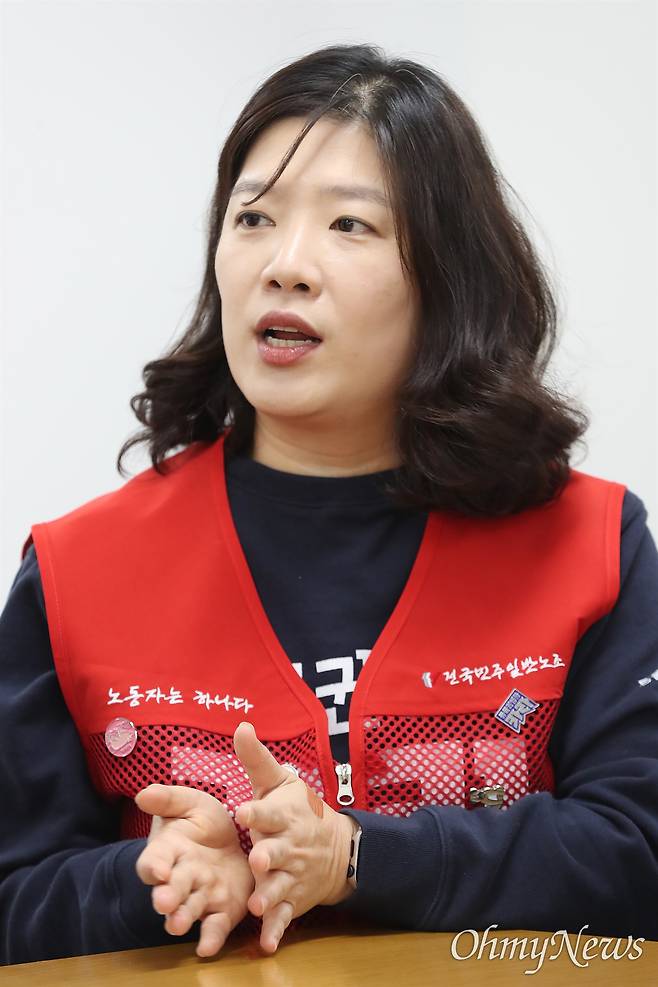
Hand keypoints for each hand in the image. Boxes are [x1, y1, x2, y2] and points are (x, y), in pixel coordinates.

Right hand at [135, 783, 254, 956]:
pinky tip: (207, 948)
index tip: (156, 870)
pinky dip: (211, 938)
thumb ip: (168, 799)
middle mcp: (181, 877)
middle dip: (166, 896)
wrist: (234, 840)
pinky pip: (215, 926)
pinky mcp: (223, 909)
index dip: (154, 865)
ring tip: (177, 925)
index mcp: (170, 850)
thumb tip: (142, 793)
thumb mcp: (190, 803)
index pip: (154, 859)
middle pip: (170, 888)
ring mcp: (202, 895)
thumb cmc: (203, 821)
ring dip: (181, 918)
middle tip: (163, 903)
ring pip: (188, 910)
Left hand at [233, 721, 357, 953]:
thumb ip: (257, 759)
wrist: (337, 847)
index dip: (257, 812)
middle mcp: (288, 846)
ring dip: (269, 895)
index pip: (270, 812)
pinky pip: (285, 917)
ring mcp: (292, 876)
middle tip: (256, 857)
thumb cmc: (300, 810)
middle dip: (268, 855)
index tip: (242, 811)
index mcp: (283, 816)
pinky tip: (267, 943)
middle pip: (277, 851)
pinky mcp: (293, 900)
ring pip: (280, 886)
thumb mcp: (280, 782)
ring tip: (257, 904)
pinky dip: (277, 930)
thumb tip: (240, 725)